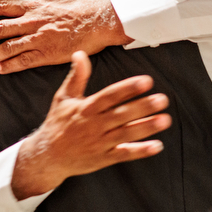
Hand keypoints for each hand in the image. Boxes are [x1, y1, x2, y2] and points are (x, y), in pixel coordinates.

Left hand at [0, 0, 130, 73]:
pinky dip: (9, 66)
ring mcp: (38, 39)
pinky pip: (23, 61)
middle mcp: (32, 22)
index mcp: (35, 5)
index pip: (5, 5)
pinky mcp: (47, 54)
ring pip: (7, 47)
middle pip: (0, 28)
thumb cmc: (84, 2)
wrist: (100, 20)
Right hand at [10, 51, 170, 199]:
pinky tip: (157, 145)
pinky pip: (123, 154)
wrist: (47, 156)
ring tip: (165, 119)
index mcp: (86, 108)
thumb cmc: (57, 123)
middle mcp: (93, 125)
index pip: (109, 96)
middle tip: (162, 99)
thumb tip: (80, 54)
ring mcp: (99, 143)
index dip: (128, 88)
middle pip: (121, 114)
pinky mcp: (103, 158)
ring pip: (125, 134)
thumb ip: (76, 76)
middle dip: (142, 107)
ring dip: (146, 127)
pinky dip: (140, 151)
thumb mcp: (63, 98)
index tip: (146, 81)